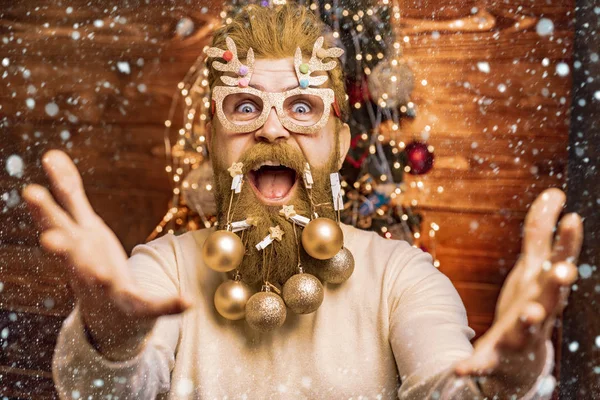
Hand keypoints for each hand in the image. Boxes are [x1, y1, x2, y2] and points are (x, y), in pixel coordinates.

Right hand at [22, 150, 189, 359]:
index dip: (43, 209)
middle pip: (70, 256)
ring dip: (101, 278)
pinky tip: (187, 301)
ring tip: (104, 276)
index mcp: (75, 245)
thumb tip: (51, 153)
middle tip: (49, 239)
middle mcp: (85, 268)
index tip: (30, 192)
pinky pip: (151, 305)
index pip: (56, 223)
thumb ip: (69, 193)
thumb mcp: (84, 226)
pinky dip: (168, 304)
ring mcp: (108, 290)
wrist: (107, 317)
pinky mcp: (134, 306)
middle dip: (60, 247)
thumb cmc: (91, 263)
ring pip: (102, 283)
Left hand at [454, 188, 582, 395]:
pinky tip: (460, 369)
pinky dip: (474, 365)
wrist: (520, 361)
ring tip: (531, 313)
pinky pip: (485, 363)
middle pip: (552, 298)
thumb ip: (541, 232)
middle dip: (558, 284)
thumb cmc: (530, 305)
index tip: (573, 218)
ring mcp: (519, 338)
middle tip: (564, 272)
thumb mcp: (534, 268)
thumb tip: (556, 193)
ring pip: (527, 331)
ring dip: (530, 322)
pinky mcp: (496, 359)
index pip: (560, 263)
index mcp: (545, 290)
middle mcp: (538, 312)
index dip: (567, 242)